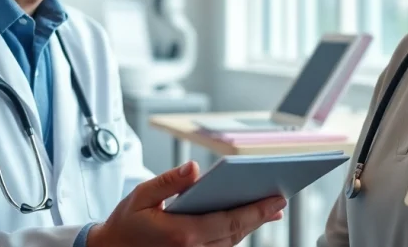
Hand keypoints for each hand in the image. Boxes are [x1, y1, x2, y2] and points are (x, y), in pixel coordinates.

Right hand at [88, 161, 285, 246]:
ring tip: (269, 209)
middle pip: (236, 232)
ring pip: (231, 242)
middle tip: (281, 200)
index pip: (230, 220)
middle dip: (260, 216)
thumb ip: (170, 181)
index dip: (257, 210)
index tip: (277, 199)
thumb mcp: (142, 195)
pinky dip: (235, 233)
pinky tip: (245, 221)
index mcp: (183, 234)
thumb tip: (194, 168)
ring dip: (250, 225)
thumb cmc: (125, 223)